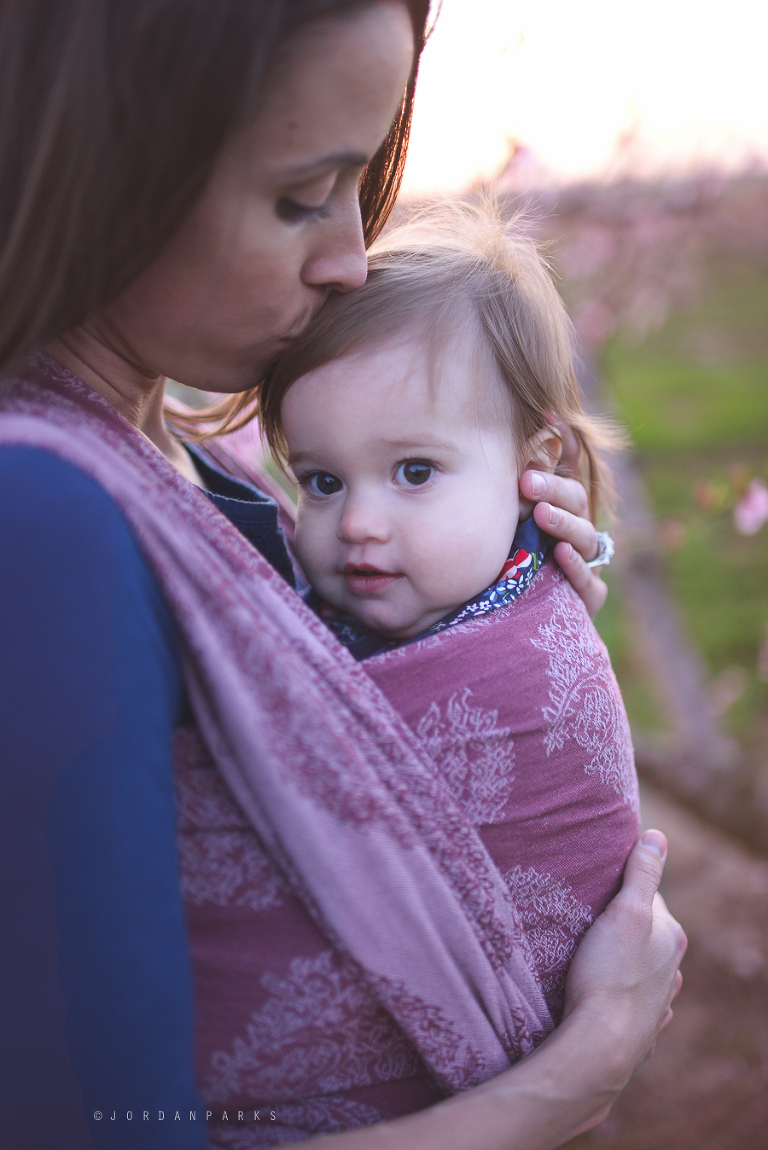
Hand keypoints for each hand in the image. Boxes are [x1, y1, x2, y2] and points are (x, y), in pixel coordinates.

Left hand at [519, 420, 606, 616]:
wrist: (510, 619)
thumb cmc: (506, 561)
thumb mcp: (503, 519)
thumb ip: (511, 481)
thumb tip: (516, 425)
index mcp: (560, 507)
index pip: (568, 470)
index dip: (563, 444)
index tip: (546, 420)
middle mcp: (576, 531)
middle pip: (574, 501)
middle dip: (552, 489)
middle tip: (526, 481)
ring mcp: (585, 565)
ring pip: (584, 538)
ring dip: (563, 523)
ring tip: (542, 515)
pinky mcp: (587, 598)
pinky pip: (589, 583)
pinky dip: (576, 567)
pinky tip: (561, 553)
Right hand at [562, 830, 686, 1097]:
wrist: (599, 1047)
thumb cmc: (608, 974)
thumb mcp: (625, 912)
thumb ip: (642, 874)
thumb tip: (657, 837)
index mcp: (671, 936)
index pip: (649, 897)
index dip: (622, 890)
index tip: (597, 889)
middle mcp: (672, 969)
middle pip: (646, 933)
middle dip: (622, 926)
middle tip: (588, 923)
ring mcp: (659, 1002)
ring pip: (643, 970)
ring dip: (624, 962)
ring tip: (593, 960)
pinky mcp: (641, 1029)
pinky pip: (633, 1002)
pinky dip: (623, 995)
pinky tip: (606, 997)